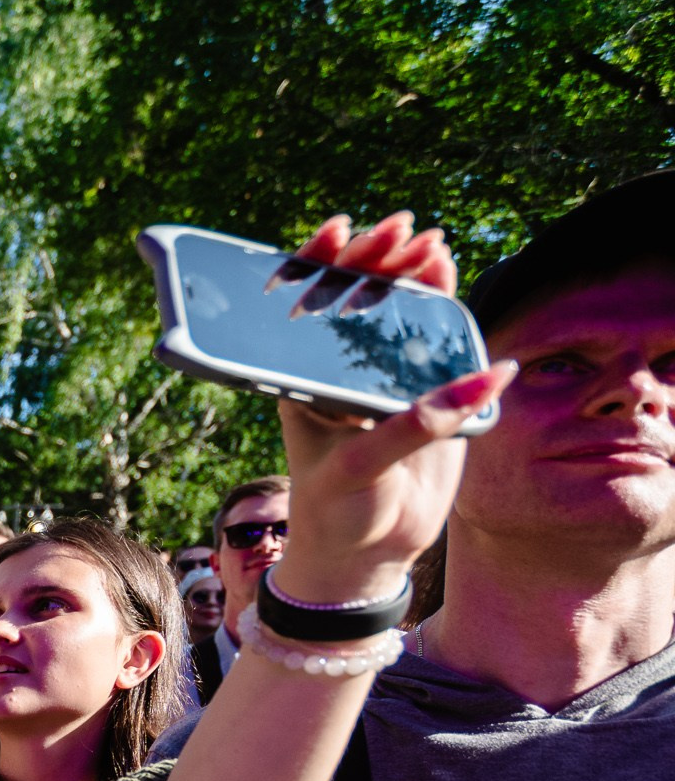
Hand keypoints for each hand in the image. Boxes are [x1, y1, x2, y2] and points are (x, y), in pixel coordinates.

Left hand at [269, 213, 516, 606]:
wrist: (367, 550)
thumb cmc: (339, 509)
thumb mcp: (362, 470)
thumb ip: (413, 428)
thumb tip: (478, 386)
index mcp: (303, 380)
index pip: (305, 310)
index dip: (319, 265)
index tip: (337, 234)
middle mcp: (339, 371)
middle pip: (356, 300)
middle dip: (376, 259)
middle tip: (400, 229)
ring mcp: (382, 378)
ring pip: (398, 313)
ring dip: (413, 275)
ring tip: (431, 243)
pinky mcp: (425, 391)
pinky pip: (436, 341)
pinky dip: (445, 307)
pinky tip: (450, 276)